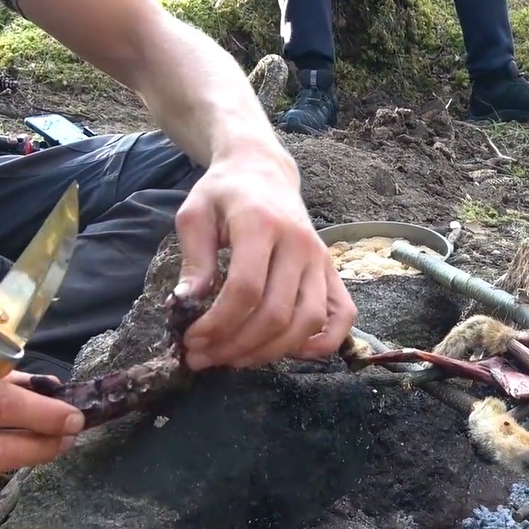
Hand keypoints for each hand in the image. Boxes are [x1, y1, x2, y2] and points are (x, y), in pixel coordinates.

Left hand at [172, 140, 356, 369]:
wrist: (263, 170)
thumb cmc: (224, 193)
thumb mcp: (195, 215)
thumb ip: (194, 260)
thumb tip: (185, 305)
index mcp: (262, 224)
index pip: (246, 290)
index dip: (218, 324)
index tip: (192, 340)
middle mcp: (299, 244)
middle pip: (276, 313)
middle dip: (236, 345)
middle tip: (205, 357)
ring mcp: (320, 259)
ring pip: (307, 322)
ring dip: (270, 351)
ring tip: (236, 359)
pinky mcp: (331, 270)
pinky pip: (343, 315)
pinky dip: (324, 342)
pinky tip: (293, 353)